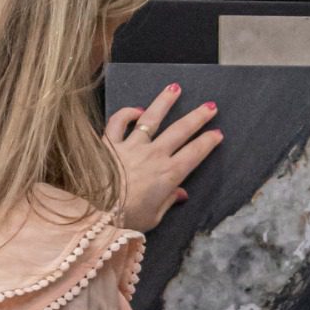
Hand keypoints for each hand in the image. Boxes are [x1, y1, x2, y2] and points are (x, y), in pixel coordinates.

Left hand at [106, 82, 222, 231]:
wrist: (92, 214)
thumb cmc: (124, 221)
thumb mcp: (153, 218)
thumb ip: (167, 202)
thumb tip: (181, 193)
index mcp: (168, 175)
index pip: (195, 154)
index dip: (208, 142)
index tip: (217, 134)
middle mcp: (153, 156)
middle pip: (180, 130)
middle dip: (198, 117)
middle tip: (210, 106)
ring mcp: (131, 146)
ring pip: (152, 117)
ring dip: (165, 102)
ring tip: (175, 88)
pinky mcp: (109, 143)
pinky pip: (119, 122)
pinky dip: (127, 113)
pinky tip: (136, 109)